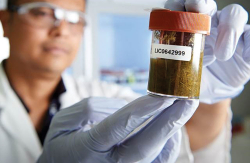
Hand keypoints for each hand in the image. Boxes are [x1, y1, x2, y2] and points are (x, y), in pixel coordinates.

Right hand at [37, 96, 197, 162]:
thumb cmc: (61, 146)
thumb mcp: (63, 122)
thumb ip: (91, 109)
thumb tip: (123, 106)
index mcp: (86, 149)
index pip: (120, 126)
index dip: (144, 109)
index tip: (163, 94)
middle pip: (145, 145)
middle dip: (169, 120)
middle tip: (187, 100)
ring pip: (154, 156)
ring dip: (172, 130)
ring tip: (185, 108)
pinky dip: (168, 147)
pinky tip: (174, 129)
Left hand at [165, 0, 249, 103]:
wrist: (212, 86)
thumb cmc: (192, 71)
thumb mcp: (179, 68)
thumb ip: (171, 64)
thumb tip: (159, 74)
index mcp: (187, 24)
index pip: (180, 6)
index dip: (176, 4)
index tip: (172, 12)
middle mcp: (209, 21)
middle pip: (206, 1)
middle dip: (201, 2)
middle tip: (198, 11)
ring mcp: (230, 29)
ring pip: (235, 12)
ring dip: (229, 29)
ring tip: (222, 55)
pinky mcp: (249, 40)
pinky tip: (247, 56)